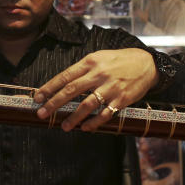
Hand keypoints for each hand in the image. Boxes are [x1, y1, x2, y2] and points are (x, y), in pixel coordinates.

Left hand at [33, 48, 157, 132]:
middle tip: (42, 114)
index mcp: (90, 62)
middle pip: (71, 90)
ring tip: (63, 126)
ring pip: (87, 105)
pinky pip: (105, 113)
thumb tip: (62, 83)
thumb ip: (82, 69)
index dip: (49, 88)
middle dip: (54, 103)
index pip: (65, 76)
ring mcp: (110, 87)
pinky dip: (94, 122)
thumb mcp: (99, 57)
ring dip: (73, 118)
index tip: (37, 98)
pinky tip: (85, 128)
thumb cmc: (119, 60)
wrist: (147, 63)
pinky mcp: (122, 99)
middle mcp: (99, 74)